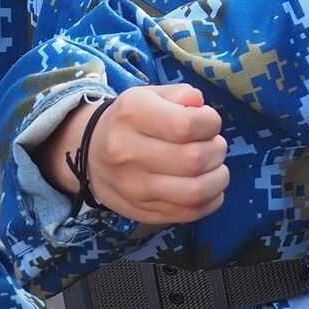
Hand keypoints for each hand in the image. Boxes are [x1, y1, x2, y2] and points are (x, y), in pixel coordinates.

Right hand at [44, 84, 229, 224]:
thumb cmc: (130, 120)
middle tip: (214, 145)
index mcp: (131, 115)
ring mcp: (133, 188)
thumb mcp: (149, 95)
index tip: (209, 122)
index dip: (210, 123)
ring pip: (194, 192)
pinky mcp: (142, 212)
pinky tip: (209, 186)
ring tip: (215, 166)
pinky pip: (189, 213)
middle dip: (217, 150)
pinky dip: (211, 200)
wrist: (90, 154)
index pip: (185, 125)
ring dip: (218, 178)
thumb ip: (180, 95)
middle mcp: (127, 152)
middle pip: (193, 160)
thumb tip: (200, 105)